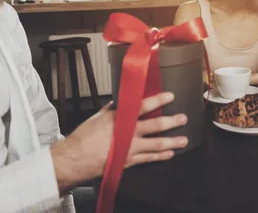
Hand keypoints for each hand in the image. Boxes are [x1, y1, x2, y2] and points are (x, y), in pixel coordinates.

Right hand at [51, 92, 187, 192]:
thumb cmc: (83, 137)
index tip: (170, 96)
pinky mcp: (128, 161)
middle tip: (183, 118)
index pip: (143, 106)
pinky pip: (148, 159)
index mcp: (119, 118)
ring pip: (156, 144)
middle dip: (171, 122)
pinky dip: (160, 156)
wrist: (74, 160)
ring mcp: (129, 148)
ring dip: (171, 142)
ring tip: (183, 139)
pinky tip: (170, 154)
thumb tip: (122, 99)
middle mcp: (127, 133)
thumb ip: (112, 108)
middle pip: (154, 126)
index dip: (158, 100)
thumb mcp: (98, 117)